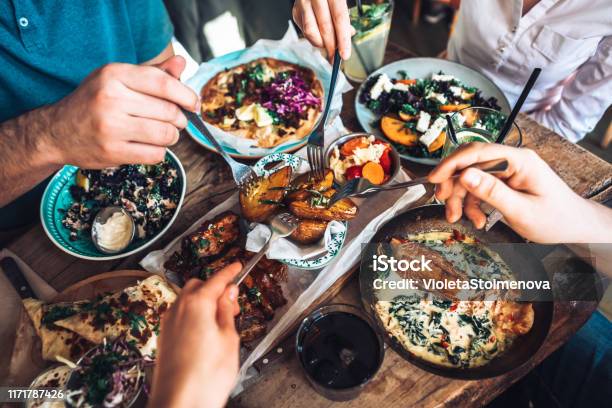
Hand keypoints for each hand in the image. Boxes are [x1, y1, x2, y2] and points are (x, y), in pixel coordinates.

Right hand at [45, 55, 198, 167]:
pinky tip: (148, 146)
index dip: (186, 95)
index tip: (194, 104)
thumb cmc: (94, 102)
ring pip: (166, 134)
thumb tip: (182, 64)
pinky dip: (159, 151)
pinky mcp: (113, 151)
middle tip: (174, 121)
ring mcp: (111, 126)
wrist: (56, 131)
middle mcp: (111, 98)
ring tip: (162, 133)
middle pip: (169, 111)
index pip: (163, 83)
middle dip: (179, 119)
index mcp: (114, 75)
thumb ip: (153, 73)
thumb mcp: (118, 80)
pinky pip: (156, 154)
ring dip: (171, 136)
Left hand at [149, 263, 241, 407]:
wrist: (178, 404)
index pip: (217, 279)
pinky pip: (180, 315)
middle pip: (198, 286)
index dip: (230, 271)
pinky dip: (194, 315)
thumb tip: (228, 293)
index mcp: (197, 304)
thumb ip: (227, 311)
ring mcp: (168, 323)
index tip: (237, 266)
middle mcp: (178, 309)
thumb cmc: (205, 377)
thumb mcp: (229, 339)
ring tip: (222, 322)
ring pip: (187, 300)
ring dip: (204, 302)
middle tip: (233, 305)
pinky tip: (206, 333)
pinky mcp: (164, 337)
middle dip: (215, 289)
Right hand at [292, 0, 353, 59]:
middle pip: (325, 27)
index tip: (345, 54)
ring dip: (321, 44)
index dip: (343, 39)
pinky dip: (314, 38)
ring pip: (311, 32)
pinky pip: (305, 31)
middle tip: (335, 58)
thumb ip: (346, 16)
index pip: (339, 18)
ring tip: (328, 47)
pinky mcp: (296, 11)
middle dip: (332, 46)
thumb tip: (349, 35)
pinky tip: (320, 36)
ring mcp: (303, 4)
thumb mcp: (342, 0)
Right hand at [428, 143, 611, 242]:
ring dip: (460, 199)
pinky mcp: (503, 183)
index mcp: (518, 160)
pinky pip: (478, 189)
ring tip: (459, 219)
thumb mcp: (521, 210)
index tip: (434, 179)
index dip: (451, 164)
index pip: (477, 153)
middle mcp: (510, 161)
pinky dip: (472, 205)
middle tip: (445, 204)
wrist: (573, 227)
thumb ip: (491, 192)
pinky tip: (477, 220)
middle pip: (469, 165)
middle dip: (453, 185)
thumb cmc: (554, 219)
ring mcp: (505, 171)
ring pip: (470, 179)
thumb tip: (464, 175)